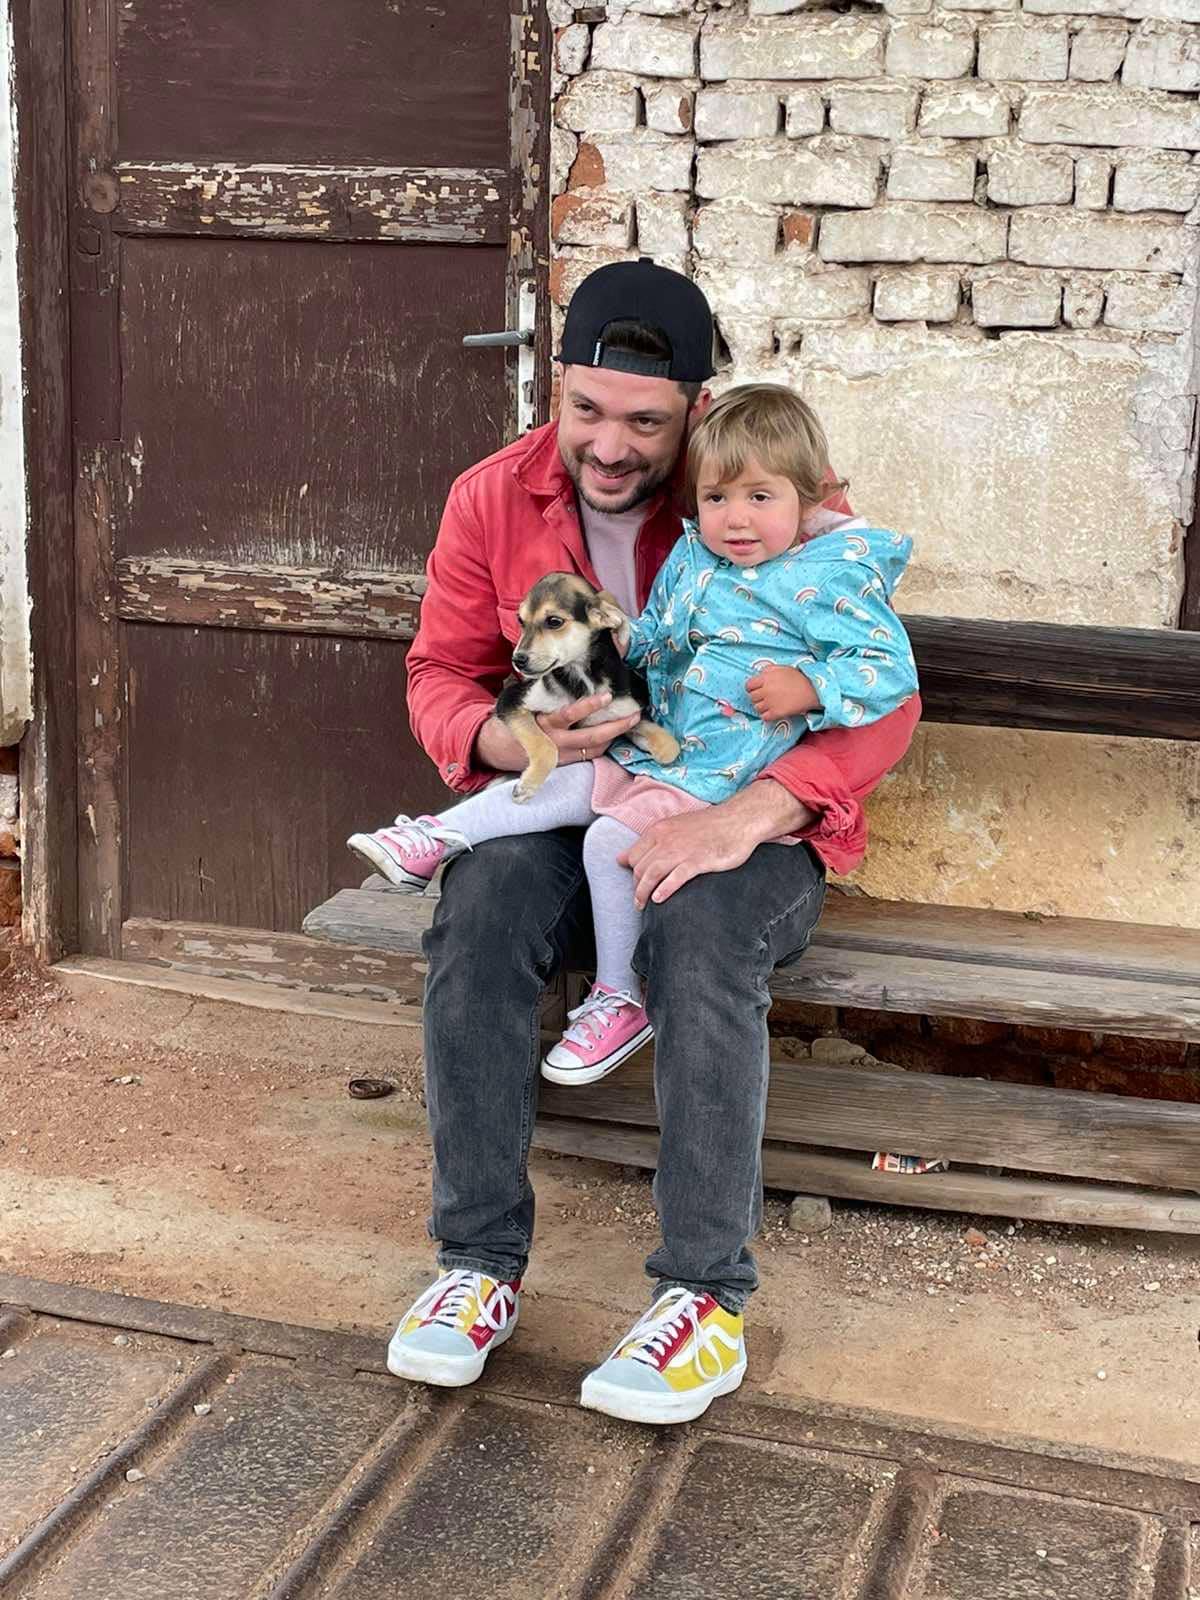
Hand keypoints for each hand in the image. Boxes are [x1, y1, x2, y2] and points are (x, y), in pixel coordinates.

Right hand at [475, 693, 640, 771]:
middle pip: (590, 735)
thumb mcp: (523, 702)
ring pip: (593, 746)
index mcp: (543, 722)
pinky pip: (588, 754)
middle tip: (634, 714)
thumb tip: (568, 675)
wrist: (496, 747)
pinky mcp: (563, 762)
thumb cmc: (513, 718)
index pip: (570, 715)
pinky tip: (615, 735)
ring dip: (614, 735)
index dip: (590, 706)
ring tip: (631, 721)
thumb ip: (544, 693)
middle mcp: (554, 740)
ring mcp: (560, 754)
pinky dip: (603, 745)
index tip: (606, 695)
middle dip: (615, 726)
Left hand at [619, 807, 758, 908]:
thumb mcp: (675, 828)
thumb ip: (650, 843)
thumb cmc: (708, 826)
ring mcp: (682, 850)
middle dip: (636, 887)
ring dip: (643, 892)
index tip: (635, 885)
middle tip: (639, 901)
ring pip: (653, 873)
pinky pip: (677, 876)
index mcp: (659, 830)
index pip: (634, 856)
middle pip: (641, 867)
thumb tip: (621, 859)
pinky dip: (665, 888)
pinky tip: (659, 899)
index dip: (631, 873)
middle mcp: (666, 839)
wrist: (738, 819)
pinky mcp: (699, 860)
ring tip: (642, 905)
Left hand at [746, 664, 819, 721]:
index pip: (748, 686)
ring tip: (770, 704)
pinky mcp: (776, 713)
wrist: (812, 690)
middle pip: (752, 697)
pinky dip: (767, 715)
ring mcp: (770, 703)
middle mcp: (766, 690)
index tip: (757, 689)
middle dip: (757, 697)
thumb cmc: (798, 678)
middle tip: (765, 697)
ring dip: (762, 707)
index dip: (752, 688)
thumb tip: (758, 675)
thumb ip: (767, 671)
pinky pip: (764, 717)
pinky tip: (773, 712)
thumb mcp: (781, 668)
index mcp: (766, 678)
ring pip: (757, 708)